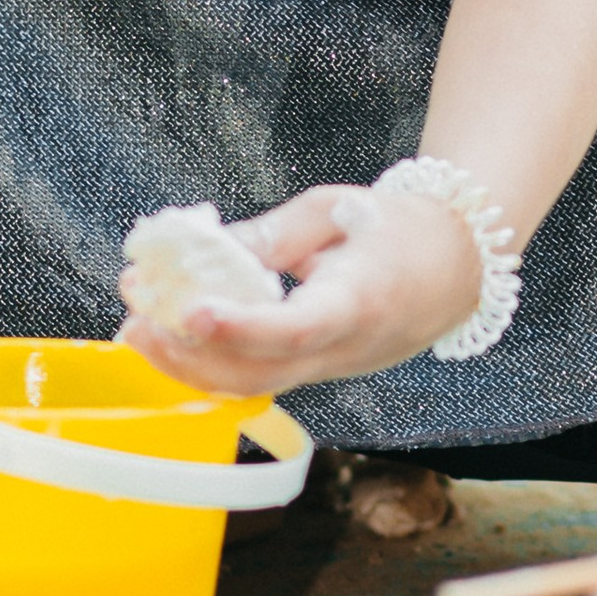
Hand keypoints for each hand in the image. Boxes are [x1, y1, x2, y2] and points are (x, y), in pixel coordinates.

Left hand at [119, 184, 482, 396]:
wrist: (460, 267)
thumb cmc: (401, 227)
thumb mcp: (336, 208)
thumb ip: (271, 233)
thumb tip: (202, 246)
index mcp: (360, 301)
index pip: (295, 328)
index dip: (239, 327)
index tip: (189, 311)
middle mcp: (345, 349)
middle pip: (261, 374)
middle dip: (189, 355)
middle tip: (135, 317)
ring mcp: (332, 368)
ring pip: (254, 387)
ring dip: (189, 365)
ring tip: (138, 328)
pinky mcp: (319, 372)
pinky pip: (260, 379)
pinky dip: (211, 364)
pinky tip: (171, 340)